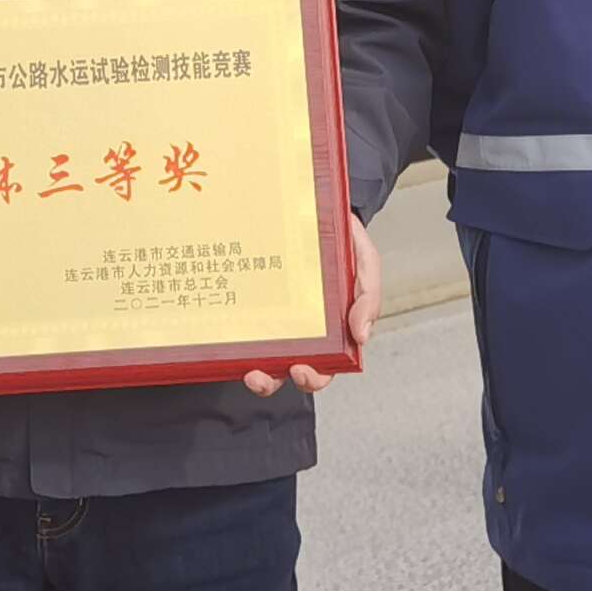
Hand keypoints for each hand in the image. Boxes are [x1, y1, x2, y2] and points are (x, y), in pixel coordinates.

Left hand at [245, 214, 381, 394]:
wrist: (319, 208)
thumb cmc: (345, 242)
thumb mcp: (366, 265)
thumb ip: (368, 298)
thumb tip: (360, 335)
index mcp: (331, 329)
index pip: (323, 367)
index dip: (312, 378)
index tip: (300, 369)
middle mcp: (300, 329)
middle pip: (285, 370)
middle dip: (272, 381)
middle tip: (260, 376)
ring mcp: (274, 315)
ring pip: (260, 356)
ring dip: (252, 372)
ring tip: (246, 370)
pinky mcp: (254, 300)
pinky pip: (240, 322)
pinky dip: (232, 337)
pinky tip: (223, 335)